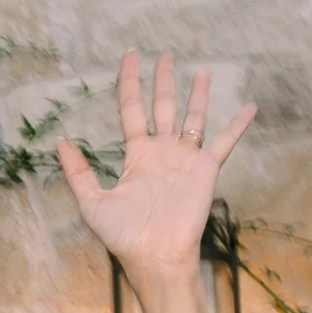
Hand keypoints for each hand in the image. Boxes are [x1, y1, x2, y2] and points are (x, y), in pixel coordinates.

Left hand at [58, 51, 253, 282]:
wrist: (156, 257)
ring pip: (192, 117)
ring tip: (200, 70)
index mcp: (135, 155)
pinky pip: (225, 142)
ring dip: (196, 94)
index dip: (129, 81)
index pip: (131, 108)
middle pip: (162, 106)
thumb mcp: (92, 202)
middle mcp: (161, 152)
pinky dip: (238, 125)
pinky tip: (251, 107)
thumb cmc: (124, 236)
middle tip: (165, 55)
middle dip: (162, 80)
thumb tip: (60, 141)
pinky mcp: (206, 169)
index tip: (130, 56)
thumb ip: (78, 171)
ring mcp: (185, 159)